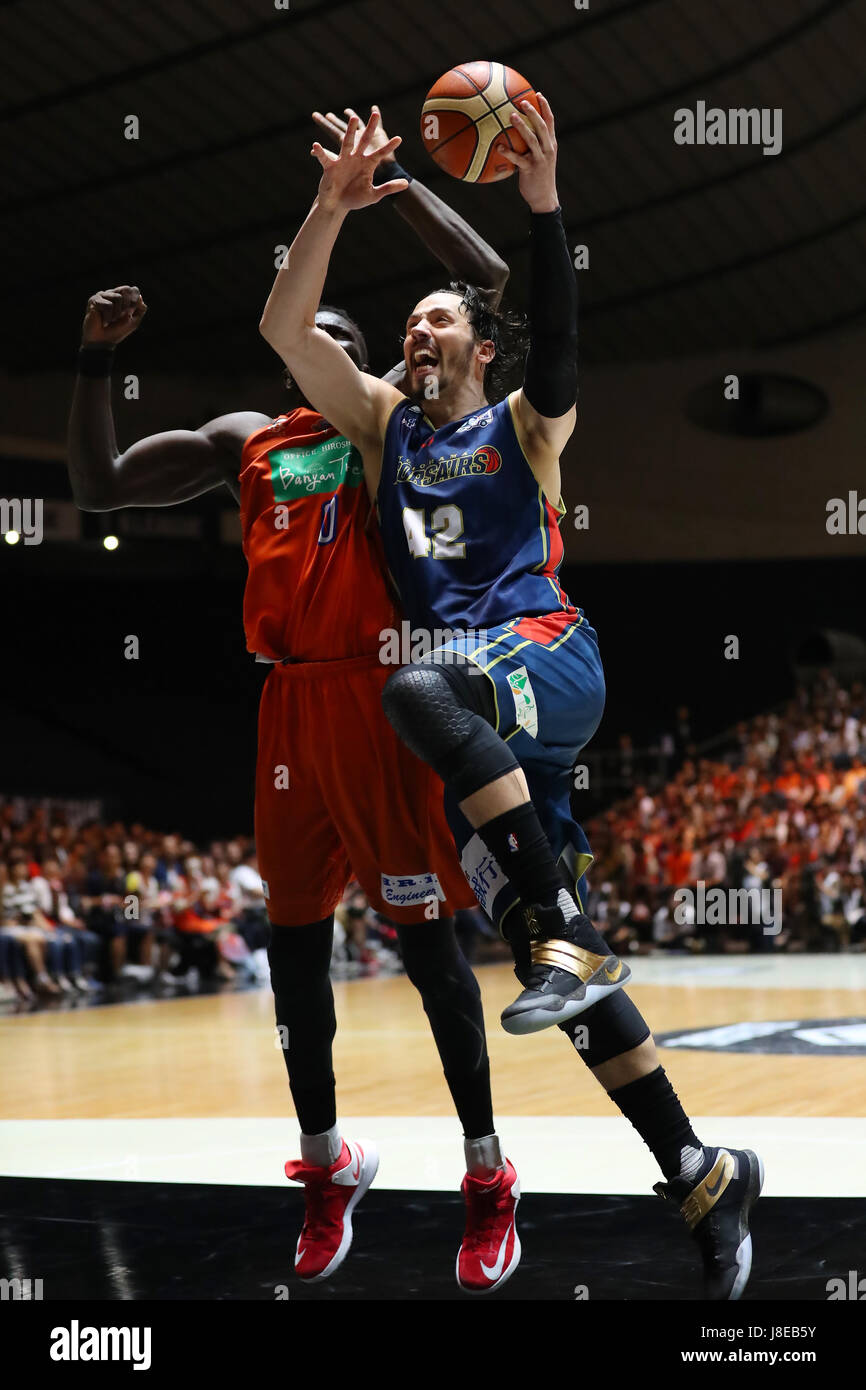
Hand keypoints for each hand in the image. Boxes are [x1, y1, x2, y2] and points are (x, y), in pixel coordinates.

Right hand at [81, 285, 146, 346]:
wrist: (103, 342)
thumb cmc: (117, 331)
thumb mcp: (133, 321)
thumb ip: (139, 309)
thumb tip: (140, 296)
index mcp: (120, 297)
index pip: (132, 290)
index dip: (134, 300)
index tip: (130, 313)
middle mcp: (111, 294)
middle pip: (126, 289)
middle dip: (127, 306)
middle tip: (120, 317)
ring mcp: (102, 296)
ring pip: (118, 297)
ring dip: (117, 313)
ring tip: (111, 321)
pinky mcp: (94, 300)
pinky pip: (108, 305)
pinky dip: (108, 317)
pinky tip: (104, 322)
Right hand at [311, 108, 406, 213]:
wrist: (338, 204)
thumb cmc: (355, 198)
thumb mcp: (374, 195)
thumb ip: (388, 188)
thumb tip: (406, 184)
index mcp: (367, 164)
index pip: (380, 154)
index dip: (388, 147)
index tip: (399, 139)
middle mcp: (356, 158)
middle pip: (364, 140)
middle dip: (370, 128)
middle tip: (375, 115)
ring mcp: (343, 160)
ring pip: (347, 142)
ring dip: (350, 131)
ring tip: (353, 119)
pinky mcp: (330, 166)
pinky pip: (325, 157)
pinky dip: (320, 152)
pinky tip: (316, 145)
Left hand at [501, 93, 558, 213]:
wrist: (544, 198)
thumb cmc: (539, 177)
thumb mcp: (540, 159)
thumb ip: (533, 146)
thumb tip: (516, 135)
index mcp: (551, 144)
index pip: (550, 121)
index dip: (545, 106)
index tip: (537, 94)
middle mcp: (548, 149)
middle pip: (542, 126)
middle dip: (533, 112)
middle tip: (523, 101)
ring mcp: (540, 159)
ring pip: (532, 139)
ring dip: (522, 126)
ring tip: (511, 116)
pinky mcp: (531, 170)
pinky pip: (518, 159)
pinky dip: (508, 152)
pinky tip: (498, 147)